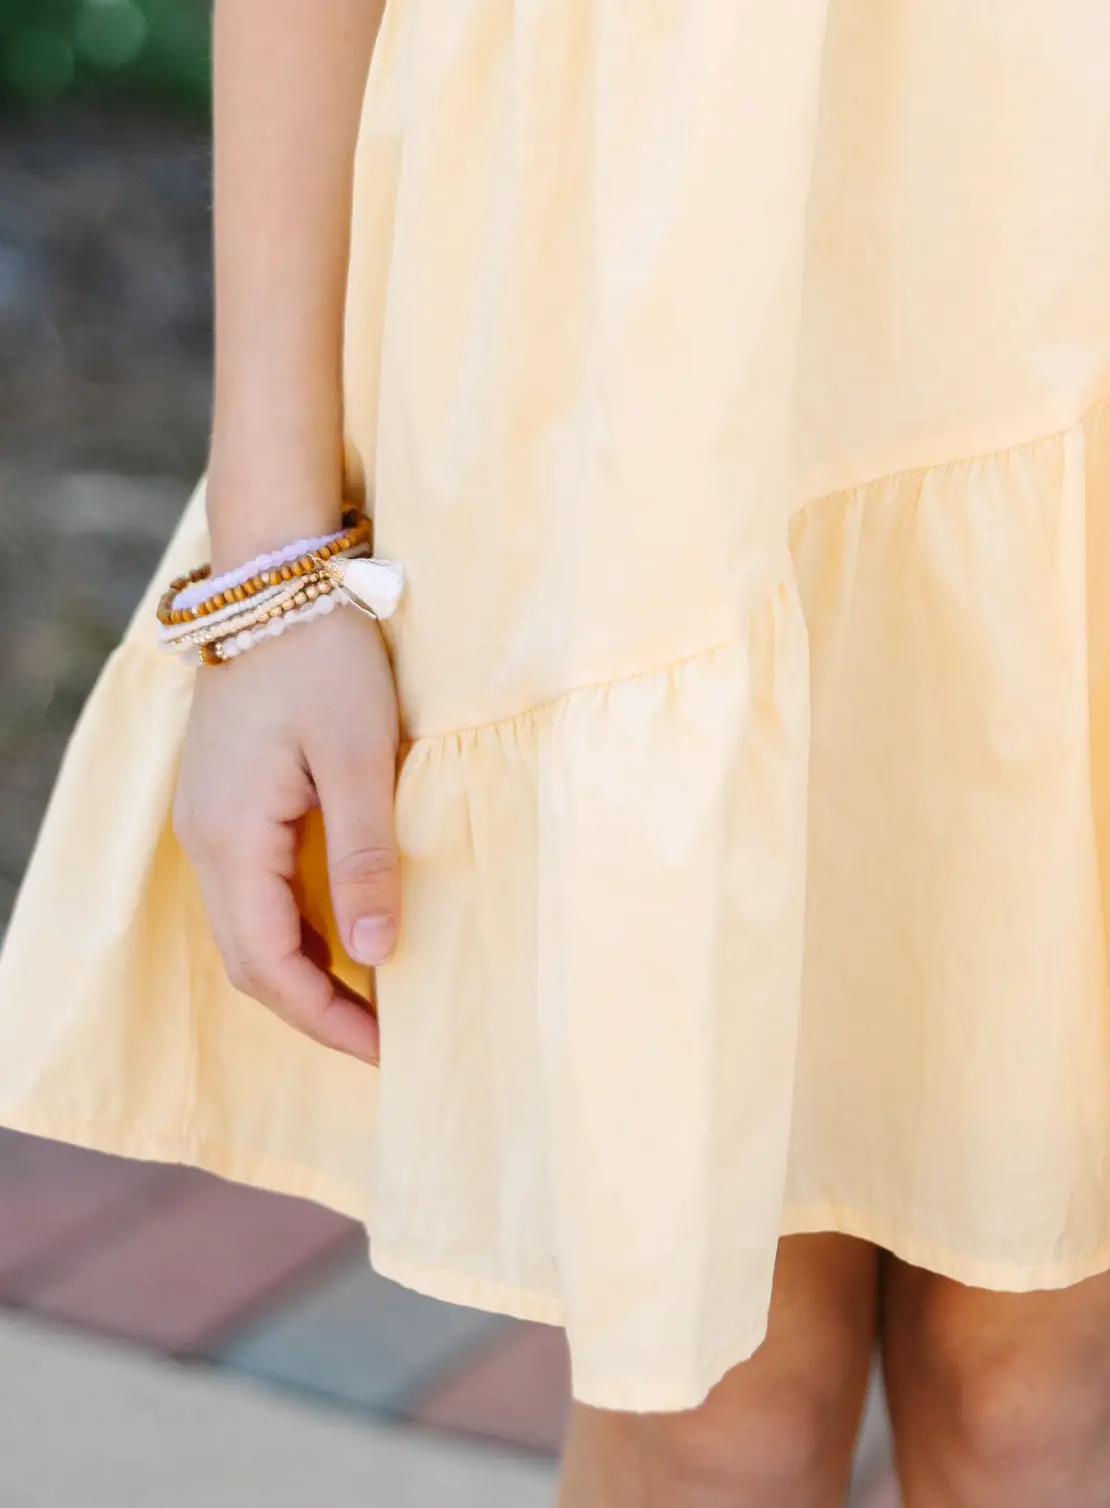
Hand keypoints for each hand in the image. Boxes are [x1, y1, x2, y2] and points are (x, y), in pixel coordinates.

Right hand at [172, 602, 401, 1063]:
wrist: (276, 576)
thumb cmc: (325, 657)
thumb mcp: (362, 755)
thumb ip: (365, 855)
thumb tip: (377, 953)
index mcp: (232, 838)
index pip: (270, 966)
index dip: (326, 1017)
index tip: (387, 1050)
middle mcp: (204, 840)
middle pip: (249, 960)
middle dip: (314, 1007)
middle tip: (386, 1037)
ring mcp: (207, 819)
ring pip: (247, 926)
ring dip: (304, 968)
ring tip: (374, 995)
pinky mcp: (223, 798)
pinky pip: (251, 888)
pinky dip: (294, 924)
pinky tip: (345, 927)